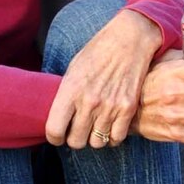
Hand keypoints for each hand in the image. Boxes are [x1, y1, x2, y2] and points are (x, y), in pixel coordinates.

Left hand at [44, 8, 161, 148]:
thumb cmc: (97, 52)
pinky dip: (113, 137)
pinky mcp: (128, 109)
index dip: (54, 137)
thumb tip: (59, 116)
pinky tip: (111, 127)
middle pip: (76, 141)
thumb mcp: (73, 70)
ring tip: (95, 128)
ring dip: (94, 138)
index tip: (58, 136)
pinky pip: (116, 138)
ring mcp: (110, 107)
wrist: (129, 41)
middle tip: (78, 131)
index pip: (54, 130)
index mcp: (70, 90)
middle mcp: (89, 102)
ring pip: (97, 142)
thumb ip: (66, 94)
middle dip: (75, 139)